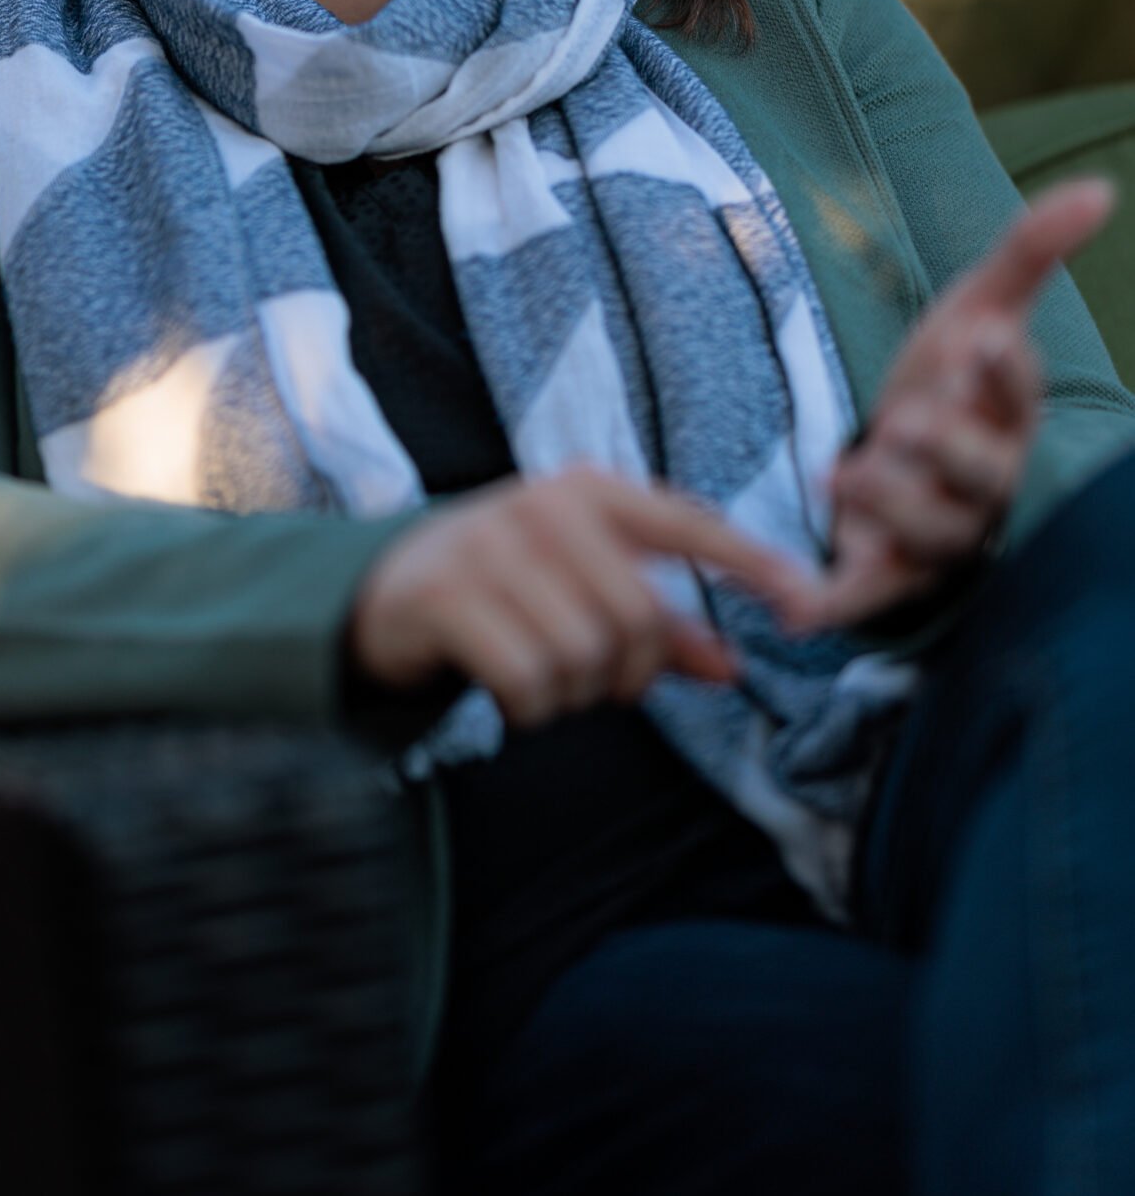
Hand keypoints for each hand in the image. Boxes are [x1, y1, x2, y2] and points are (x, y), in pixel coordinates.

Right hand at [347, 462, 807, 729]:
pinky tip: (510, 691)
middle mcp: (545, 506)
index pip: (691, 525)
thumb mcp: (584, 585)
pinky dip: (530, 705)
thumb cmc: (510, 585)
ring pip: (583, 654)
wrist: (386, 585)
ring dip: (573, 693)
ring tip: (544, 678)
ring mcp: (491, 546)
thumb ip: (660, 625)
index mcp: (592, 491)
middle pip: (637, 617)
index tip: (808, 608)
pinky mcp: (446, 594)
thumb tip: (732, 668)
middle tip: (598, 681)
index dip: (754, 564)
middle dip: (628, 671)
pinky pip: (527, 677)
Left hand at [788, 177, 1115, 632]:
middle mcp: (981, 483)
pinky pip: (862, 597)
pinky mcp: (882, 575)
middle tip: (907, 421)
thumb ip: (1029, 255)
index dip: (1006, 375)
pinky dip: (831, 606)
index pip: (1020, 398)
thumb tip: (1101, 188)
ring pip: (927, 533)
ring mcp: (933, 533)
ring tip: (844, 475)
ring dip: (889, 508)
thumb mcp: (976, 310)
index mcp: (1006, 418)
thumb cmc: (948, 383)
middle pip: (978, 475)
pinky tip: (794, 610)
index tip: (984, 340)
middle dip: (946, 450)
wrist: (897, 457)